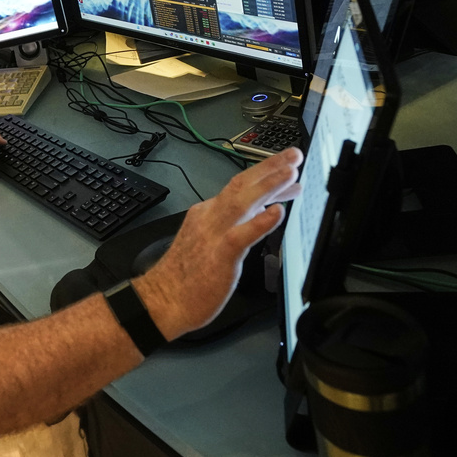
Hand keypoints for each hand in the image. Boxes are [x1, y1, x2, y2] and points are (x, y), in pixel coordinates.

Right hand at [135, 147, 302, 340]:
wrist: (162, 301)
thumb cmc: (186, 278)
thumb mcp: (209, 243)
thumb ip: (232, 226)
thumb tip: (259, 213)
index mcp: (206, 214)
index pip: (239, 188)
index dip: (265, 176)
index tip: (287, 171)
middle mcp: (209, 218)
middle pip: (241, 185)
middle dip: (269, 168)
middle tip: (294, 156)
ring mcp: (213, 234)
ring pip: (241, 202)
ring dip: (268, 185)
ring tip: (291, 173)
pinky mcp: (220, 255)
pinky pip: (241, 235)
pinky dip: (260, 222)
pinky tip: (277, 212)